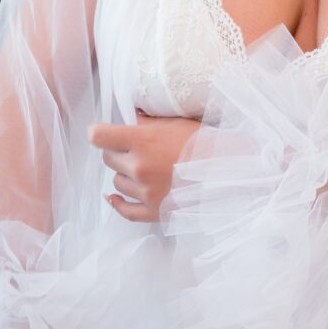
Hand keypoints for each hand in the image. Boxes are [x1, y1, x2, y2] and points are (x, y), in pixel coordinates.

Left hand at [88, 108, 201, 222]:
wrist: (228, 172)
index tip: (102, 133)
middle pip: (108, 159)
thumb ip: (149, 121)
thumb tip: (134, 117)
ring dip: (124, 175)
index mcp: (142, 141)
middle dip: (117, 152)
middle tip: (133, 149)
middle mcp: (139, 167)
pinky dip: (117, 203)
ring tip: (143, 169)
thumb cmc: (204, 143)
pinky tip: (112, 198)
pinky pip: (125, 211)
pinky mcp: (153, 211)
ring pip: (117, 183)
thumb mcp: (177, 123)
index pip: (99, 137)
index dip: (98, 133)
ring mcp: (145, 192)